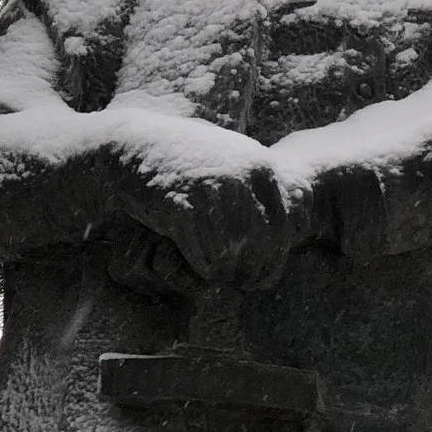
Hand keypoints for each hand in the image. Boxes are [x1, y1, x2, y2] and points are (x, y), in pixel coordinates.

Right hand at [129, 157, 313, 289]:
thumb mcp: (232, 163)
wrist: (128, 148)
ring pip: (238, 255)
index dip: (276, 256)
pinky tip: (189, 260)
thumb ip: (264, 191)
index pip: (290, 226)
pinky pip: (207, 258)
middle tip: (236, 283)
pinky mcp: (186, 207)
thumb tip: (304, 224)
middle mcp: (247, 176)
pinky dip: (200, 267)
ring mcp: (217, 190)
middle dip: (254, 271)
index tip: (259, 271)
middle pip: (267, 245)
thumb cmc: (182, 163)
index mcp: (263, 166)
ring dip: (225, 272)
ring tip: (212, 271)